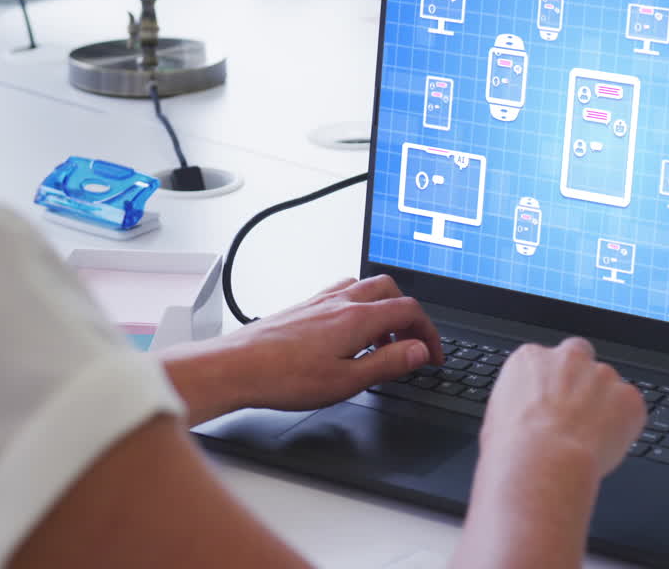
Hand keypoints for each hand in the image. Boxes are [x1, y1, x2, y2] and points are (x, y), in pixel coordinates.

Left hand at [170, 276, 443, 421]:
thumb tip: (419, 351)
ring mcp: (319, 302)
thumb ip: (387, 363)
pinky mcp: (302, 308)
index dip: (429, 333)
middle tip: (412, 343)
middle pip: (390, 290)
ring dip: (383, 309)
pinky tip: (347, 334)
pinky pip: (341, 294)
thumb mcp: (346, 381)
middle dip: (409, 315)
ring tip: (382, 341)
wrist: (235, 367)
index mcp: (357, 318)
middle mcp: (340, 302)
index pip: (409, 311)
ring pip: (364, 288)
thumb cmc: (283, 377)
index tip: (433, 355)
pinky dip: (358, 308)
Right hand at [482, 337, 645, 478]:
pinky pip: (630, 409)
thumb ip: (523, 399)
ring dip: (604, 405)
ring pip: (609, 386)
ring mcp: (602, 374)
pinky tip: (606, 444)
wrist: (544, 460)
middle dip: (582, 379)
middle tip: (577, 411)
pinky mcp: (628, 396)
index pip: (548, 361)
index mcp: (532, 358)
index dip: (553, 384)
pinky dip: (624, 425)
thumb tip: (528, 412)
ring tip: (589, 439)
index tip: (554, 403)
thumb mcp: (500, 413)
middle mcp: (569, 357)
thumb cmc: (515, 445)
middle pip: (581, 357)